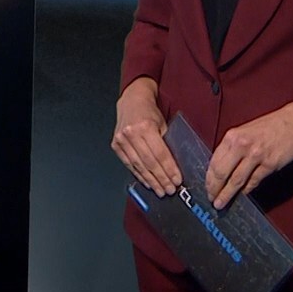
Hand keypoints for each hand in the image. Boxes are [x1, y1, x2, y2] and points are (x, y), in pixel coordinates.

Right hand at [112, 79, 181, 195]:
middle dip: (161, 178)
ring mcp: (121, 140)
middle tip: (169, 189)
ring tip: (160, 190)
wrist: (132, 101)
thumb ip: (166, 143)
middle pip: (149, 162)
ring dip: (151, 180)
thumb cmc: (149, 112)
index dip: (169, 169)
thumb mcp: (163, 124)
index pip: (160, 154)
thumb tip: (174, 166)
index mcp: (145, 127)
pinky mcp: (115, 145)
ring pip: (138, 166)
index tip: (177, 180)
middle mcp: (131, 133)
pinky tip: (147, 182)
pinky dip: (139, 175)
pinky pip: (129, 164)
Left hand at [206, 102, 292, 209]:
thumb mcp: (243, 132)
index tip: (207, 188)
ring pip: (236, 181)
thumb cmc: (268, 127)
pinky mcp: (270, 164)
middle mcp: (242, 145)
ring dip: (227, 195)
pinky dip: (246, 190)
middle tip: (212, 199)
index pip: (214, 162)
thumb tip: (219, 170)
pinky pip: (253, 182)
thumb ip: (231, 148)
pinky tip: (241, 195)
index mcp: (232, 136)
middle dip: (214, 189)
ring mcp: (256, 156)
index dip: (208, 178)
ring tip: (221, 203)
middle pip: (222, 173)